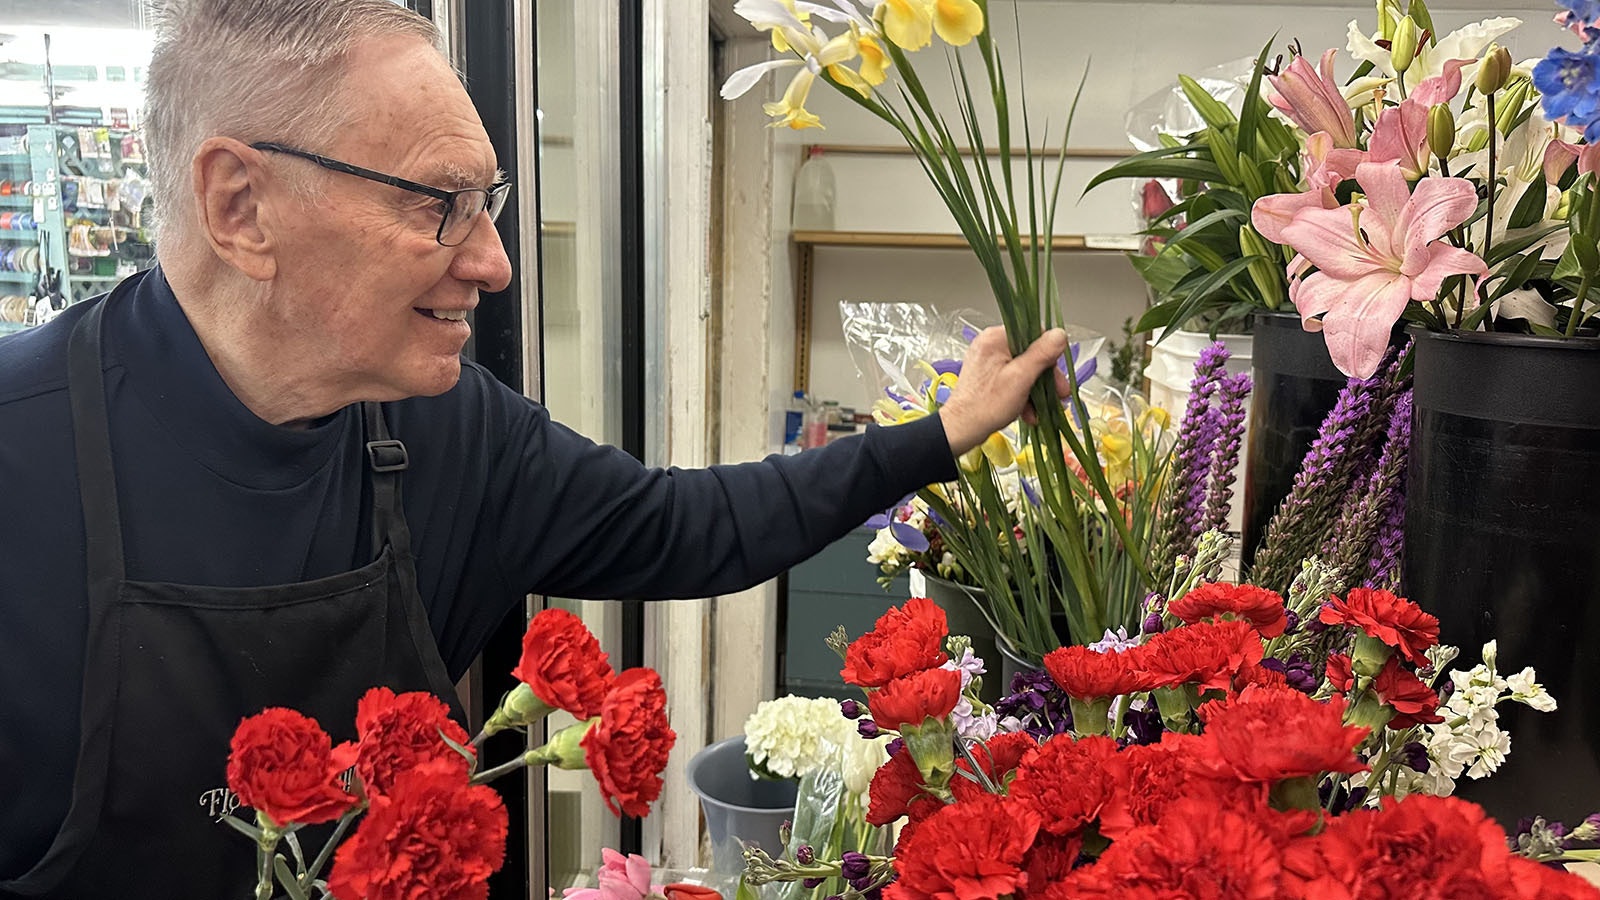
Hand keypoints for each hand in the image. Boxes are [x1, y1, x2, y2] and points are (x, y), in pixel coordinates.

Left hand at [937, 326, 1071, 456]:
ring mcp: (988, 361)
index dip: (1050, 353)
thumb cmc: (986, 405)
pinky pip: (1013, 379)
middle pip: (1030, 353)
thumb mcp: (1021, 377)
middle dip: (1046, 377)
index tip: (1057, 373)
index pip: (1033, 333)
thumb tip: (1060, 334)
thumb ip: (1042, 354)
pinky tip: (1029, 412)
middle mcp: (990, 345)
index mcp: (996, 338)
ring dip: (1037, 390)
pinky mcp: (988, 376)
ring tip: (1043, 408)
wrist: (962, 429)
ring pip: (1024, 369)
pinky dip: (1023, 394)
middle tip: (1059, 393)